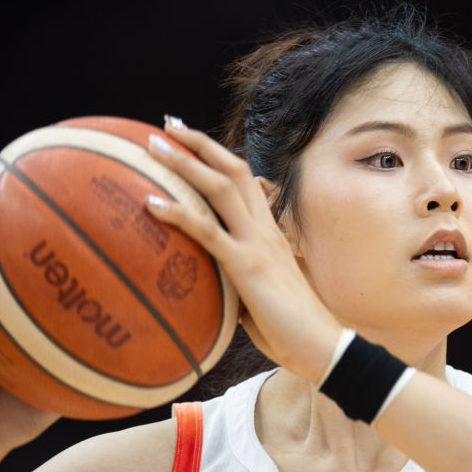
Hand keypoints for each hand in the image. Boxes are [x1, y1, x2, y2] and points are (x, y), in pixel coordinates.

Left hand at [145, 119, 342, 384]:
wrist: (321, 346)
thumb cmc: (290, 328)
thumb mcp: (259, 294)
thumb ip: (236, 279)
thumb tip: (206, 284)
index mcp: (270, 232)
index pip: (244, 180)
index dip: (217, 157)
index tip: (189, 141)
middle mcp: (264, 228)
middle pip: (232, 169)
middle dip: (198, 143)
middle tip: (166, 125)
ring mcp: (257, 243)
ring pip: (219, 187)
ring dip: (184, 163)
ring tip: (152, 145)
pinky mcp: (246, 265)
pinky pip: (207, 231)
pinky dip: (177, 214)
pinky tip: (150, 203)